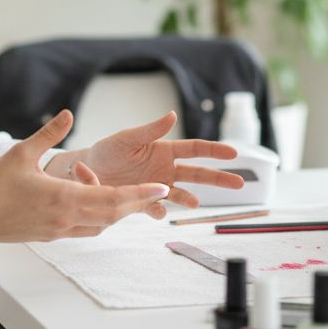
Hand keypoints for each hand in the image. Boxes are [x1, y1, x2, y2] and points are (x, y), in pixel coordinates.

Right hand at [0, 111, 169, 243]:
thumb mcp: (21, 153)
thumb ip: (48, 134)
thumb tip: (68, 114)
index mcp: (64, 198)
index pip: (112, 199)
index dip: (140, 195)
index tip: (161, 189)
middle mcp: (67, 218)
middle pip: (113, 215)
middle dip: (137, 203)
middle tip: (157, 192)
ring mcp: (60, 230)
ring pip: (101, 224)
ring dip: (117, 210)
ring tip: (127, 193)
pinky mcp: (53, 236)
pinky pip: (86, 229)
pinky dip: (98, 217)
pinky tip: (96, 201)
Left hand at [83, 111, 244, 217]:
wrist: (87, 170)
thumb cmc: (108, 150)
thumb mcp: (128, 138)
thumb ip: (150, 130)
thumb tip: (173, 115)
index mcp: (165, 150)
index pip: (196, 150)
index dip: (215, 151)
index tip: (234, 153)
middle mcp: (165, 170)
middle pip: (198, 173)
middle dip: (219, 178)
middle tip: (240, 183)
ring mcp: (157, 187)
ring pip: (181, 193)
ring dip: (189, 198)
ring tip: (194, 203)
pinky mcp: (143, 202)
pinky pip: (156, 209)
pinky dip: (160, 212)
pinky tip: (160, 213)